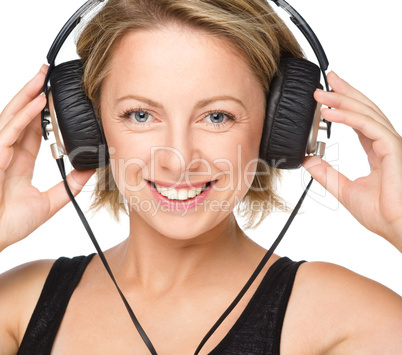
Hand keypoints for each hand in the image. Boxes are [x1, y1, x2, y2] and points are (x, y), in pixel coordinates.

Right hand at [0, 65, 94, 251]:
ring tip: (42, 78)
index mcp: (18, 161)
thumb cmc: (9, 223)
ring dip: (28, 96)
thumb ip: (68, 186)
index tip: (53, 98)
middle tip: (47, 75)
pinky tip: (37, 102)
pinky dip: (24, 116)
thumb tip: (90, 171)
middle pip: (20, 117)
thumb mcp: (49, 202)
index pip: (30, 130)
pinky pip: (9, 131)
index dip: (40, 112)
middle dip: (32, 94)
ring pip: (13, 117)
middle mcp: (6, 152)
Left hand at [303, 71, 401, 251]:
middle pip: (364, 109)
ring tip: (320, 94)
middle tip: (326, 80)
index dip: (344, 105)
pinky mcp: (393, 148)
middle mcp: (385, 143)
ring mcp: (391, 144)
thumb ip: (326, 174)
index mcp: (376, 151)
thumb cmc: (382, 213)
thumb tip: (308, 160)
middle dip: (345, 92)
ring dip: (342, 101)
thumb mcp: (344, 189)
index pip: (359, 120)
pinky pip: (368, 126)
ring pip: (366, 113)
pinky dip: (348, 117)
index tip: (328, 95)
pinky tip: (329, 112)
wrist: (398, 228)